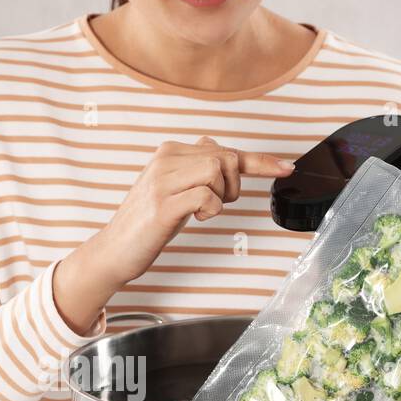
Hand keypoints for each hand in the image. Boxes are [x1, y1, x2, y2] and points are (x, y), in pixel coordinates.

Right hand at [53, 137, 293, 332]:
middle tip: (219, 204)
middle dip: (234, 184)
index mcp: (169, 152)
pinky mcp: (163, 204)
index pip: (224, 150)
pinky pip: (207, 197)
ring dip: (222, 197)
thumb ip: (194, 169)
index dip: (260, 160)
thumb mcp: (172, 189)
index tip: (287, 168)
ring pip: (217, 171)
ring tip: (203, 212)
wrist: (113, 251)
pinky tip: (196, 219)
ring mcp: (162, 181)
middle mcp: (165, 159)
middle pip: (225, 157)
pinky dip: (211, 211)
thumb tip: (218, 149)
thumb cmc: (146, 224)